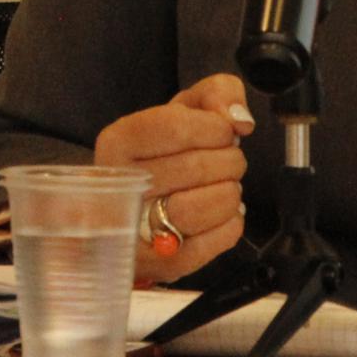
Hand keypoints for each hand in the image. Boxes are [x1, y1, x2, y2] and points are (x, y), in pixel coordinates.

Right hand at [92, 72, 253, 283]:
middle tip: (227, 160)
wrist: (140, 204)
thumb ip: (216, 92)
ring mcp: (136, 230)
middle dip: (228, 160)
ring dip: (229, 193)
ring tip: (223, 186)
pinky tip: (222, 212)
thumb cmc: (166, 152)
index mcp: (118, 142)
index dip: (214, 127)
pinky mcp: (161, 264)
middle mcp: (119, 186)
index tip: (222, 131)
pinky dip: (231, 222)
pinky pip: (215, 240)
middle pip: (195, 168)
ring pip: (202, 207)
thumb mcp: (186, 108)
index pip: (174, 127)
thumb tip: (238, 118)